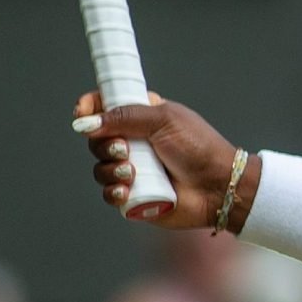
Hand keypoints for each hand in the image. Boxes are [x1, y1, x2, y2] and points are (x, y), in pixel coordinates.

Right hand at [71, 91, 240, 229]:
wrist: (218, 185)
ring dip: (110, 169)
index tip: (82, 112)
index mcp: (142, 117)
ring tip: (133, 172)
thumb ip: (125, 116)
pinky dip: (114, 191)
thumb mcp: (164, 120)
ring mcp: (133, 168)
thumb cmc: (199, 148)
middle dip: (104, 144)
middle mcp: (134, 142)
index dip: (89, 108)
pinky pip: (109, 193)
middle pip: (96, 139)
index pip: (104, 106)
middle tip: (125, 149)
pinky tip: (127, 190)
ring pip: (99, 167)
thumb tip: (86, 122)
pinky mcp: (134, 194)